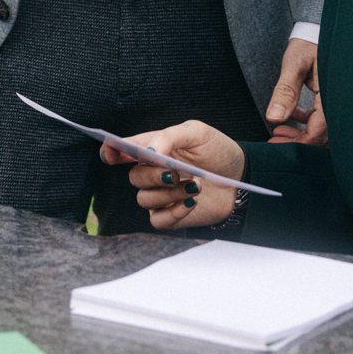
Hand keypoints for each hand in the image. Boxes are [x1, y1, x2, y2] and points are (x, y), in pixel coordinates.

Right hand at [102, 120, 243, 230]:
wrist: (242, 178)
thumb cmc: (217, 151)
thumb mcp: (196, 132)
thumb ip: (168, 137)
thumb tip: (149, 152)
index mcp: (152, 148)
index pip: (118, 150)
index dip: (109, 152)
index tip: (113, 156)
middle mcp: (151, 172)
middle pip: (133, 178)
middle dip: (154, 176)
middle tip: (177, 172)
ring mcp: (160, 195)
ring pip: (144, 200)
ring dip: (169, 194)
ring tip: (195, 185)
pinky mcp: (171, 215)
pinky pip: (157, 221)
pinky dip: (174, 212)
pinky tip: (192, 203)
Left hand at [265, 37, 327, 144]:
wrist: (320, 30)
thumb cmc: (310, 44)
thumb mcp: (295, 65)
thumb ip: (285, 91)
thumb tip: (273, 118)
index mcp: (334, 96)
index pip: (320, 130)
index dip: (299, 141)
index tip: (276, 142)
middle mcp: (340, 102)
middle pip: (322, 134)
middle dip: (298, 140)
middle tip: (275, 139)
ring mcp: (337, 101)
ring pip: (322, 128)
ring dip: (301, 132)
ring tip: (279, 131)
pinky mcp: (332, 99)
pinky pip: (322, 118)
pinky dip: (306, 121)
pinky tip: (291, 117)